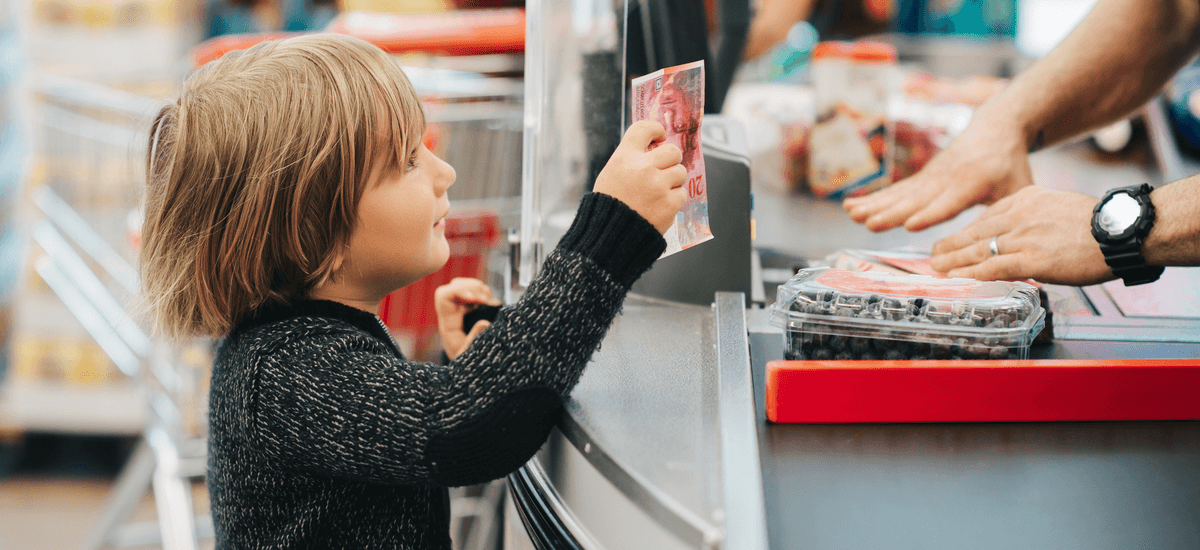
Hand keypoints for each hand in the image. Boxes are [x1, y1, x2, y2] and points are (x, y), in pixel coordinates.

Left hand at [434, 277, 500, 359]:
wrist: (466, 367)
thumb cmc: (465, 360)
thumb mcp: (468, 355)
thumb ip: (475, 339)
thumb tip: (484, 323)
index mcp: (448, 322)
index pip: (444, 296)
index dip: (459, 291)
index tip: (477, 299)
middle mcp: (452, 312)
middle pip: (455, 286)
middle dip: (473, 288)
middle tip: (487, 300)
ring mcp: (461, 308)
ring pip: (465, 285)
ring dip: (480, 290)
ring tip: (490, 302)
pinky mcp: (471, 307)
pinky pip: (475, 291)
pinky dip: (485, 293)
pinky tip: (491, 303)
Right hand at [593, 120, 687, 233]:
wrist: (610, 237)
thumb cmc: (609, 206)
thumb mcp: (611, 174)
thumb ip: (631, 160)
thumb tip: (654, 149)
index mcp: (624, 157)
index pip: (645, 128)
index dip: (656, 129)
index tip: (660, 136)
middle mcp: (642, 168)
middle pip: (672, 151)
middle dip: (671, 160)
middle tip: (664, 169)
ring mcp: (658, 186)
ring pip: (680, 172)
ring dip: (673, 181)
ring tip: (659, 192)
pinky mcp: (669, 204)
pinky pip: (681, 194)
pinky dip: (673, 200)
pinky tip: (659, 206)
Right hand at [843, 111, 1032, 231]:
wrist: (995, 128)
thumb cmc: (1011, 164)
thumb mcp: (1020, 188)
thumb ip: (1012, 217)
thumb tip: (1013, 251)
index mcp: (973, 183)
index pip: (948, 202)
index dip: (930, 214)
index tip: (910, 224)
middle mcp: (946, 179)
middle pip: (915, 199)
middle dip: (892, 213)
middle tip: (870, 223)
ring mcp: (930, 178)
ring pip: (899, 194)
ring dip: (874, 205)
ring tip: (852, 214)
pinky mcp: (920, 179)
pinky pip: (894, 191)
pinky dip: (872, 199)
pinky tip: (849, 206)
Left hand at [929, 187, 1113, 285]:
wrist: (1121, 231)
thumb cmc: (1100, 225)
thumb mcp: (1060, 209)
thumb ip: (1036, 221)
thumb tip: (1023, 238)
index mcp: (1027, 198)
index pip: (989, 216)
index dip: (968, 232)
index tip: (956, 239)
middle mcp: (1020, 215)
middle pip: (976, 232)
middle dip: (952, 245)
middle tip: (934, 254)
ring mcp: (1023, 237)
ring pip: (978, 250)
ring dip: (954, 261)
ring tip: (937, 269)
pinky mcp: (1031, 259)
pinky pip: (992, 267)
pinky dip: (971, 273)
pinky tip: (957, 278)